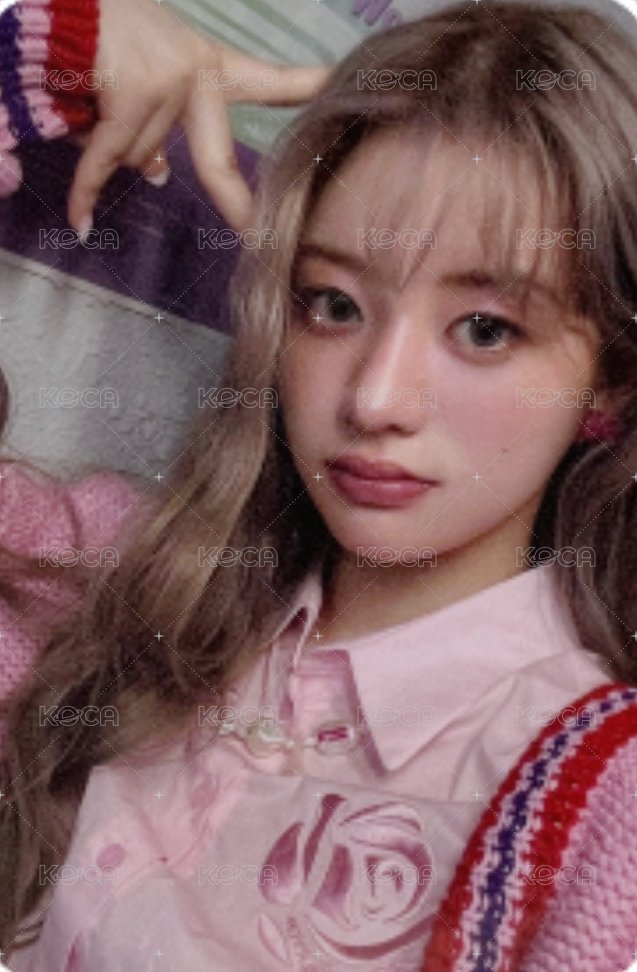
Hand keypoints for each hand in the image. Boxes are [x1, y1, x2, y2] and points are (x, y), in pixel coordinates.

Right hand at [68, 0, 333, 234]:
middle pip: (217, 164)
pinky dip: (86, 191)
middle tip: (257, 238)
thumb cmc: (107, 37)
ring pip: (141, 158)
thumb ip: (161, 127)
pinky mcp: (130, 95)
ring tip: (94, 106)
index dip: (306, 87)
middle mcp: (194, 75)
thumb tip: (159, 175)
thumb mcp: (151, 75)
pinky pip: (105, 162)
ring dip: (113, 148)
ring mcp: (165, 86)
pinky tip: (82, 223)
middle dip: (236, 207)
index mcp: (207, 66)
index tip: (340, 92)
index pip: (266, 81)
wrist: (64, 8)